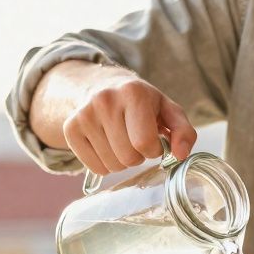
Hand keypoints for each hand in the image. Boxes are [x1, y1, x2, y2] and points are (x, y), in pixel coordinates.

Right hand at [63, 71, 195, 175]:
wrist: (101, 86)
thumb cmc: (142, 104)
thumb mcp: (168, 111)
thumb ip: (184, 132)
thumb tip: (181, 155)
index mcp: (133, 93)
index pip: (144, 143)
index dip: (153, 150)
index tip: (152, 141)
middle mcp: (105, 100)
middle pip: (128, 157)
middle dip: (137, 157)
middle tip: (135, 141)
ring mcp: (84, 114)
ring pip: (111, 166)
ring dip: (121, 162)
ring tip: (121, 142)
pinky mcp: (70, 128)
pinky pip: (94, 167)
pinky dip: (104, 165)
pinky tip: (106, 146)